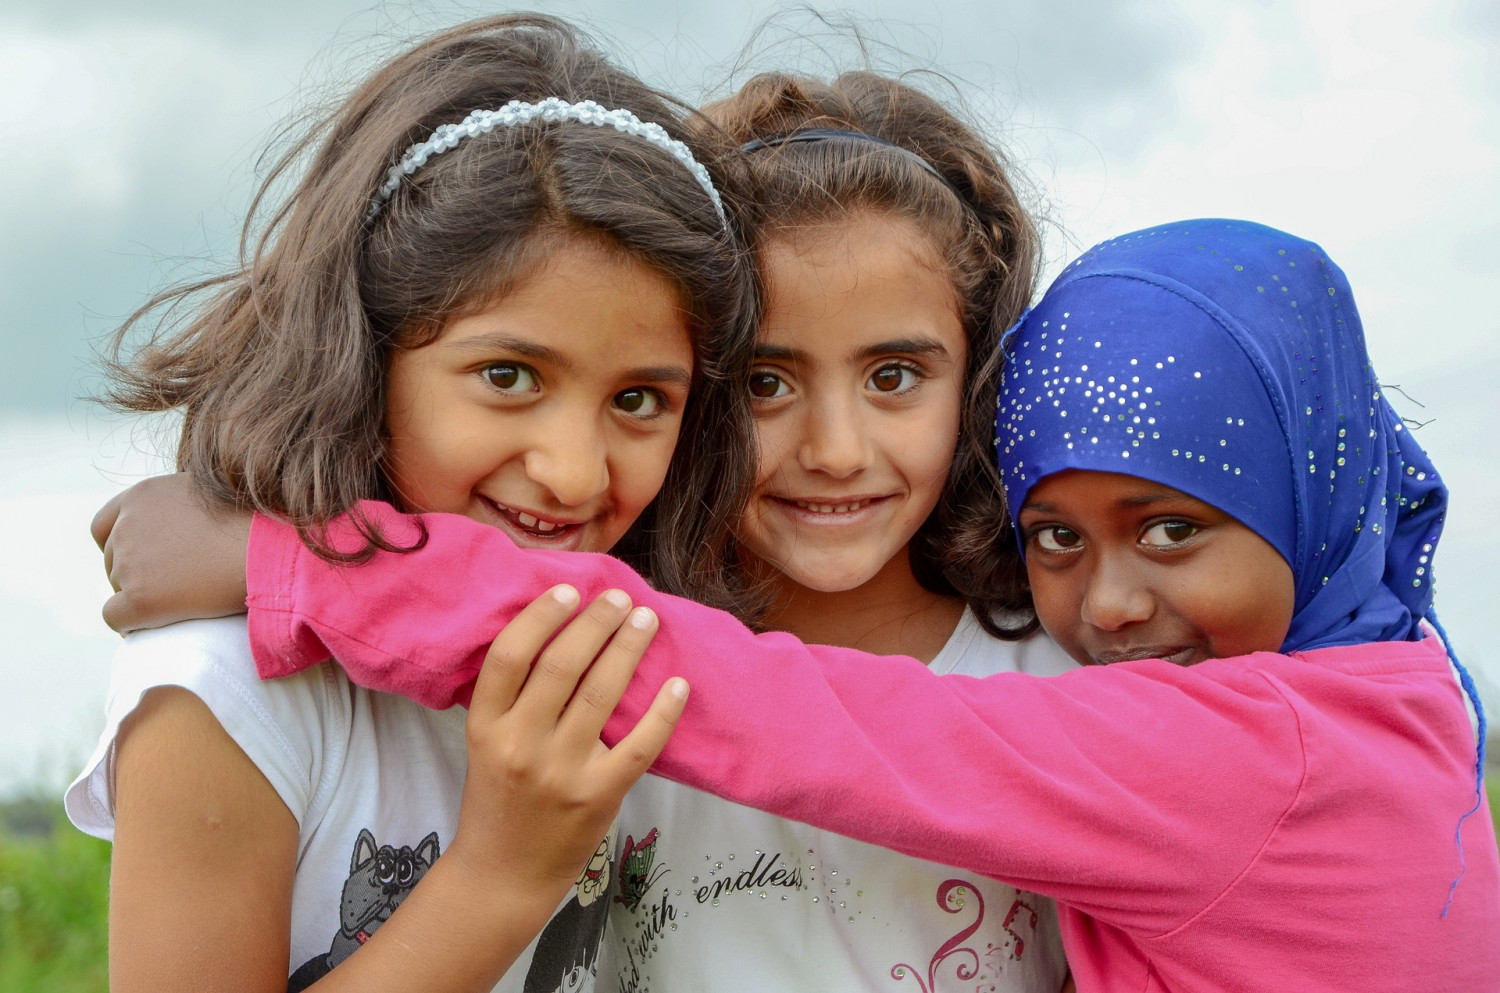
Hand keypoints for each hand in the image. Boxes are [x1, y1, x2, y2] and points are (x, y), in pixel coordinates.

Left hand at [91, 473, 252, 632]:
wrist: (272, 549)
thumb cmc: (258, 523)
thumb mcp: (211, 493)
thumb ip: (182, 505)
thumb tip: (182, 528)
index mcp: (142, 496)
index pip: (103, 527)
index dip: (120, 547)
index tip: (144, 562)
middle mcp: (128, 526)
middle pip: (112, 561)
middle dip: (136, 575)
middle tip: (173, 587)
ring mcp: (130, 562)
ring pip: (117, 589)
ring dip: (142, 597)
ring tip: (179, 605)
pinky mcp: (139, 598)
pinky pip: (115, 617)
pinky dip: (130, 625)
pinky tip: (153, 627)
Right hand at [447, 585, 685, 906]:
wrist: (504, 874)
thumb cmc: (499, 798)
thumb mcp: (487, 743)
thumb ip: (514, 698)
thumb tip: (562, 630)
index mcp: (486, 727)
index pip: (510, 656)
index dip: (540, 616)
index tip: (569, 591)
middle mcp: (521, 745)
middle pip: (562, 665)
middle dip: (597, 622)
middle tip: (620, 597)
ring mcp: (561, 772)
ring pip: (602, 694)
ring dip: (629, 648)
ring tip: (646, 620)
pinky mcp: (598, 796)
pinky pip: (640, 744)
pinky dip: (663, 710)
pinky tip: (678, 684)